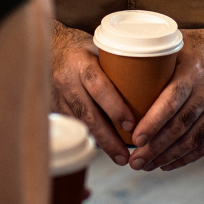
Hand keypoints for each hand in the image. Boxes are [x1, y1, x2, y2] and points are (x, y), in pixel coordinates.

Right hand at [51, 23, 133, 165]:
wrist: (48, 46)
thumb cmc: (82, 48)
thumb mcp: (100, 50)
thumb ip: (119, 68)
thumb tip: (154, 87)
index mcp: (80, 62)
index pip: (97, 86)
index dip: (115, 107)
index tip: (132, 125)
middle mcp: (66, 80)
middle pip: (88, 113)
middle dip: (109, 138)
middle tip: (127, 155)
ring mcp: (57, 95)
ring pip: (79, 123)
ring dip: (100, 143)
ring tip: (120, 157)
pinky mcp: (53, 106)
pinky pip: (72, 125)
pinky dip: (88, 137)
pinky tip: (103, 147)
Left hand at [126, 25, 203, 172]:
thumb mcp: (179, 42)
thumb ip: (154, 53)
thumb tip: (120, 57)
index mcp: (192, 75)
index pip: (170, 104)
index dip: (153, 123)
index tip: (135, 138)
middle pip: (178, 129)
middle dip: (154, 148)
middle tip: (133, 160)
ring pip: (191, 141)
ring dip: (167, 157)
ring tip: (145, 166)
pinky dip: (187, 158)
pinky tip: (168, 164)